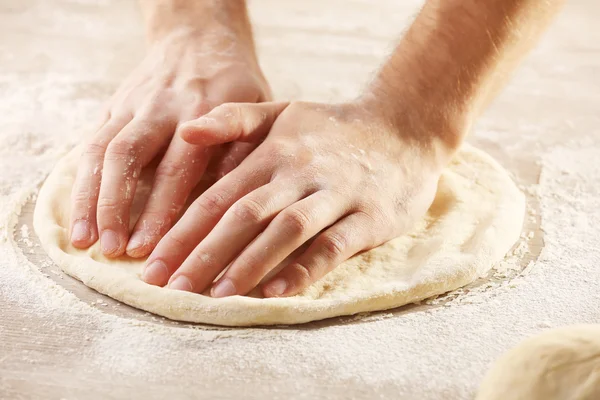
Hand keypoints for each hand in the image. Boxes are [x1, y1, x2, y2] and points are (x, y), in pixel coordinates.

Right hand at [69, 27, 270, 257]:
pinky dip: (82, 181)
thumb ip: (242, 145)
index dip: (161, 208)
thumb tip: (233, 196)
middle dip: (117, 206)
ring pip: (103, 151)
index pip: (177, 166)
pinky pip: (91, 144)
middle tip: (114, 249)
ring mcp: (133, 106)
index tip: (150, 246)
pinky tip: (79, 214)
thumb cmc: (235, 82)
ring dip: (91, 198)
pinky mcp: (114, 107)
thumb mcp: (256, 105)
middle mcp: (161, 107)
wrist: (198, 36)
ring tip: (84, 241)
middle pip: (130, 157)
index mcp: (202, 110)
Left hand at [142, 100, 455, 296]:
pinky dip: (304, 268)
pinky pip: (333, 245)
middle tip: (170, 287)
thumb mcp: (283, 111)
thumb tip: (185, 133)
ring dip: (248, 263)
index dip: (183, 230)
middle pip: (244, 214)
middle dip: (203, 252)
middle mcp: (299, 172)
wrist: (403, 127)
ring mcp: (335, 194)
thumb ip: (234, 120)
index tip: (153, 264)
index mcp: (273, 151)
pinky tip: (276, 293)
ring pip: (285, 230)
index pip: (219, 195)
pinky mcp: (368, 217)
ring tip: (214, 295)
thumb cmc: (333, 128)